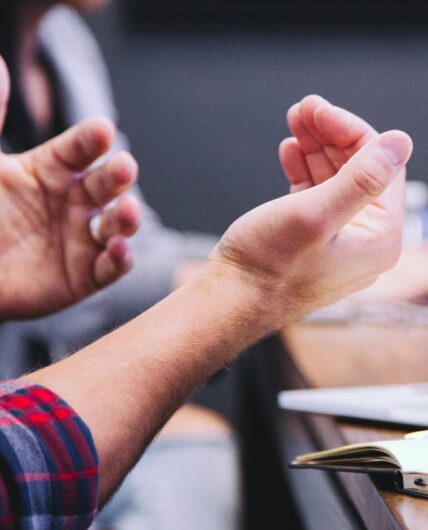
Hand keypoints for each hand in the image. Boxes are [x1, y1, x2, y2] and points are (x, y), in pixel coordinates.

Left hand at [0, 58, 140, 318]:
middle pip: (107, 184)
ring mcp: (81, 239)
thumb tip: (2, 67)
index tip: (102, 130)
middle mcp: (73, 202)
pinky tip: (119, 248)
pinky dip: (120, 259)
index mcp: (50, 171)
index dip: (92, 140)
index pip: (80, 149)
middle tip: (124, 166)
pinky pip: (110, 267)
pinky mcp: (84, 276)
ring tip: (128, 211)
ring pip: (117, 224)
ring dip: (128, 218)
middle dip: (119, 176)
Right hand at [211, 128, 412, 321]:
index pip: (382, 167)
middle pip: (361, 171)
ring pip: (337, 180)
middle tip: (302, 108)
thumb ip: (362, 178)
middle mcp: (368, 242)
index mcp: (381, 238)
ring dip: (317, 148)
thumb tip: (401, 142)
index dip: (351, 131)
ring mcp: (342, 243)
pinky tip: (290, 152)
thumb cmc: (268, 266)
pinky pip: (319, 197)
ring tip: (294, 122)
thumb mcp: (316, 214)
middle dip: (331, 136)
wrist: (229, 304)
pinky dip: (306, 171)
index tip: (317, 109)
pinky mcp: (316, 243)